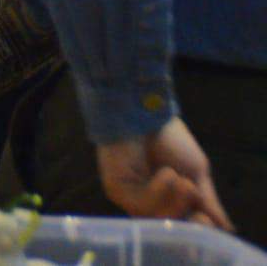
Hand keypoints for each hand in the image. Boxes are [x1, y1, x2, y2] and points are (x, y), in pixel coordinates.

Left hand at [96, 118, 232, 229]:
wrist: (146, 116)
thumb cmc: (170, 139)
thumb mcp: (197, 171)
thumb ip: (208, 202)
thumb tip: (226, 228)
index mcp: (170, 198)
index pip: (183, 224)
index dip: (196, 227)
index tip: (206, 219)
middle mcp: (150, 202)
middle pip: (170, 225)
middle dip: (186, 214)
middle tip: (193, 194)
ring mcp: (132, 197)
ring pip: (158, 218)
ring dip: (176, 200)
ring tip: (179, 178)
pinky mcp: (117, 191)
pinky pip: (142, 205)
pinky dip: (160, 191)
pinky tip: (166, 174)